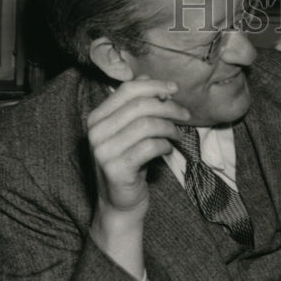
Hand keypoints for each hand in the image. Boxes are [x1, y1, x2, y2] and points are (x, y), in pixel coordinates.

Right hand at [86, 77, 189, 278]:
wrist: (120, 203)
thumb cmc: (130, 164)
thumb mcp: (130, 132)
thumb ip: (135, 106)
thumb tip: (147, 76)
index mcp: (96, 118)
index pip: (126, 90)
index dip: (154, 86)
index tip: (174, 90)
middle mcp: (95, 132)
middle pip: (140, 106)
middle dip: (168, 107)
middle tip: (185, 114)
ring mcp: (104, 151)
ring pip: (147, 125)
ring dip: (169, 128)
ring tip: (177, 135)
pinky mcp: (116, 168)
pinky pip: (150, 147)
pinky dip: (165, 146)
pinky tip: (167, 151)